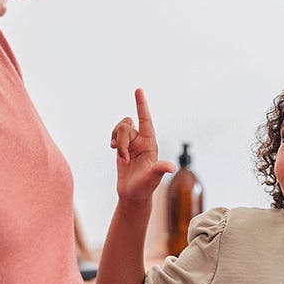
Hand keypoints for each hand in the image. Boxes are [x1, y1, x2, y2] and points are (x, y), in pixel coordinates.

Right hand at [110, 88, 173, 202]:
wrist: (133, 194)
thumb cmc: (145, 187)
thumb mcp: (152, 178)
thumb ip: (159, 170)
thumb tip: (171, 167)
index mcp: (150, 143)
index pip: (146, 119)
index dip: (142, 105)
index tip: (138, 90)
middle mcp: (142, 139)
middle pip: (126, 126)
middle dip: (121, 141)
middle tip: (125, 159)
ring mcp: (132, 142)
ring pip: (120, 129)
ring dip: (117, 143)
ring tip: (122, 159)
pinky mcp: (123, 146)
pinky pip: (115, 134)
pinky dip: (113, 141)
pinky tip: (115, 150)